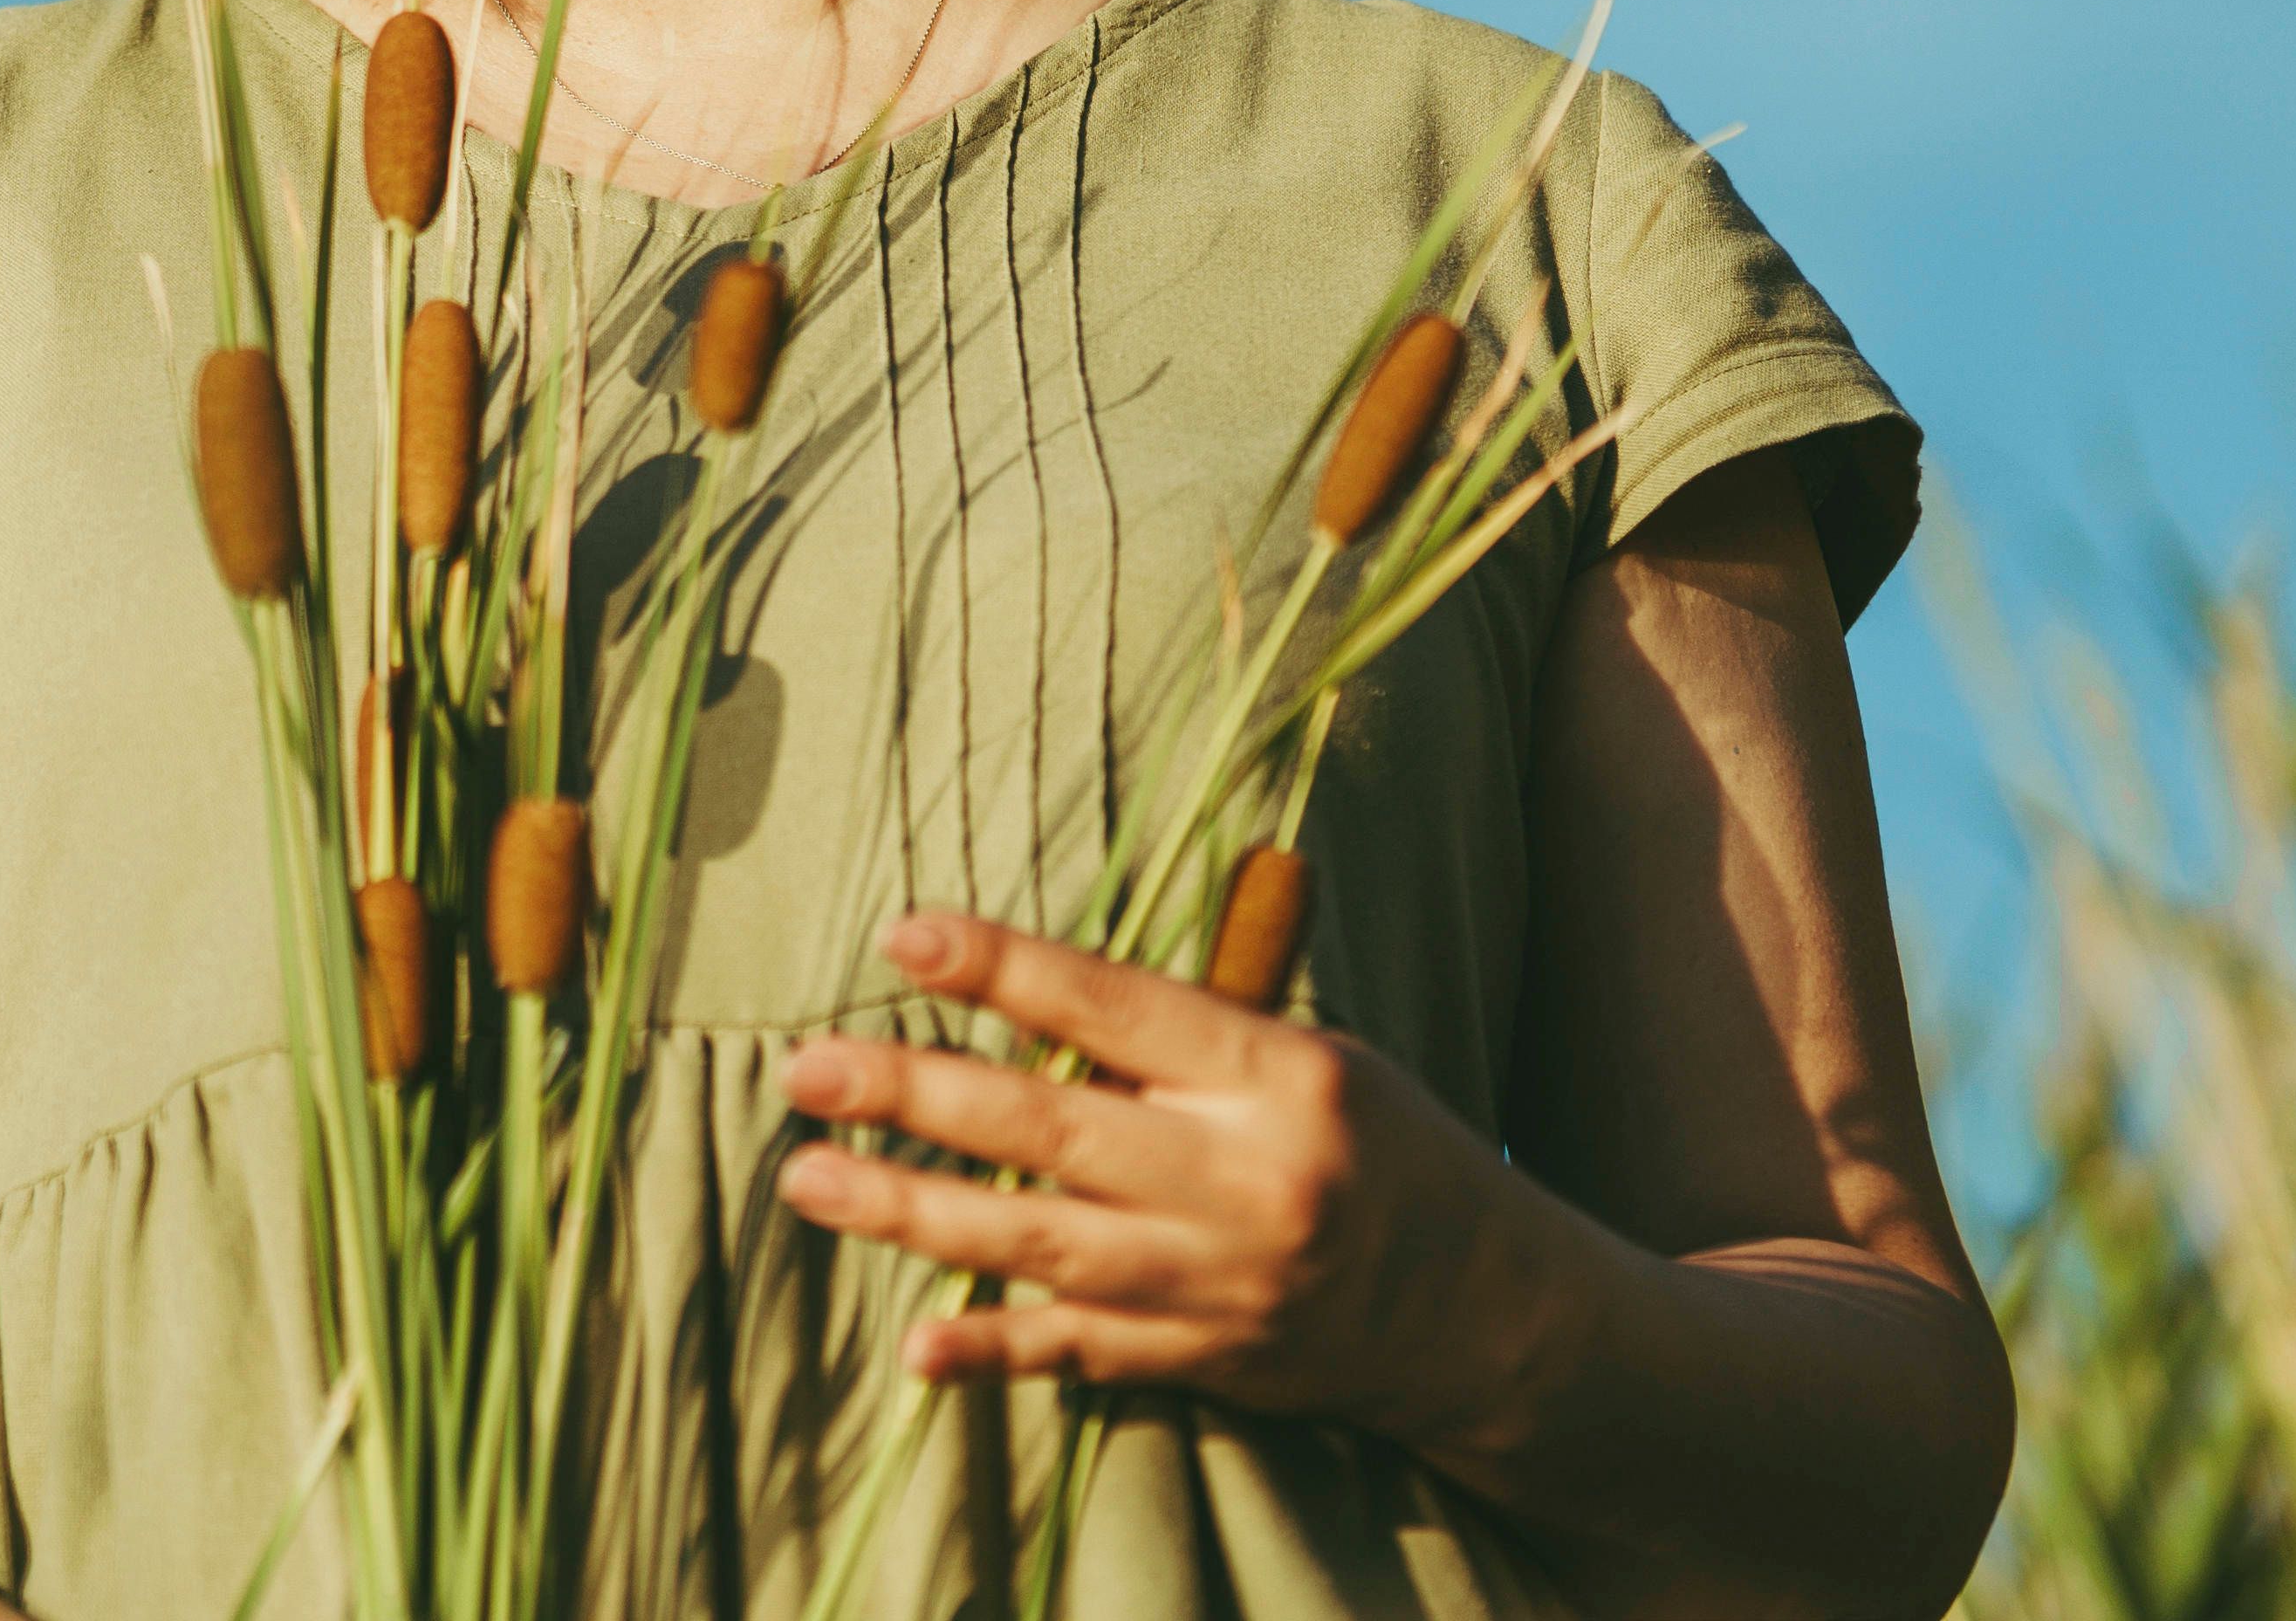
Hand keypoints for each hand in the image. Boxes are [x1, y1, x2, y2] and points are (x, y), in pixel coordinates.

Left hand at [771, 911, 1554, 1441]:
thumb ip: (1184, 1040)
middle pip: (1053, 1129)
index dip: (1005, 969)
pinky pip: (1082, 1354)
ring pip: (1041, 1244)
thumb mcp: (1311, 1060)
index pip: (1118, 1008)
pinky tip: (917, 1348)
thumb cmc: (1381, 1148)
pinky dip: (995, 1352)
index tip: (904, 935)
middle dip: (915, 1096)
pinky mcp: (1207, 1360)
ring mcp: (1222, 1281)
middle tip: (806, 1070)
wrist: (1489, 1312)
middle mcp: (1246, 1180)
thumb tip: (1025, 994)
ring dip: (912, 1214)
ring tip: (808, 1179)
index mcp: (1279, 1077)